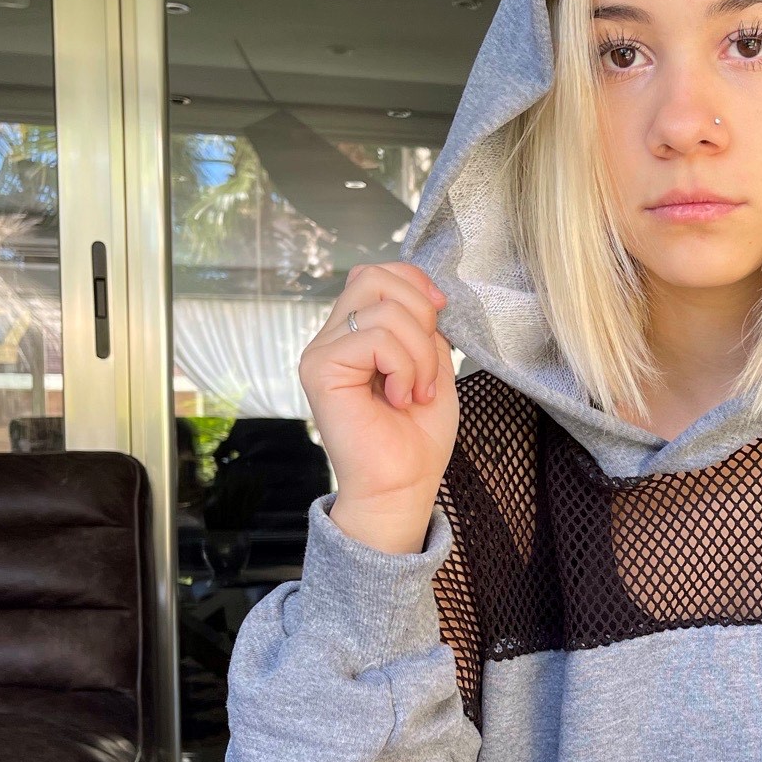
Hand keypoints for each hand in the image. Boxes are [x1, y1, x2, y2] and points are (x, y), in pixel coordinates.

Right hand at [299, 260, 459, 554]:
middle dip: (420, 315)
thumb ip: (423, 328)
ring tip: (416, 394)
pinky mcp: (320, 369)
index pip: (377, 273)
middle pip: (375, 276)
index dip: (415, 283)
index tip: (441, 316)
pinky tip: (400, 399)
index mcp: (355, 334)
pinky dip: (404, 367)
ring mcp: (322, 352)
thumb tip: (426, 296)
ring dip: (419, 354)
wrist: (401, 488)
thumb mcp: (433, 367)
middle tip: (427, 366)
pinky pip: (374, 338)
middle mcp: (332, 338)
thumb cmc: (416, 440)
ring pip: (383, 309)